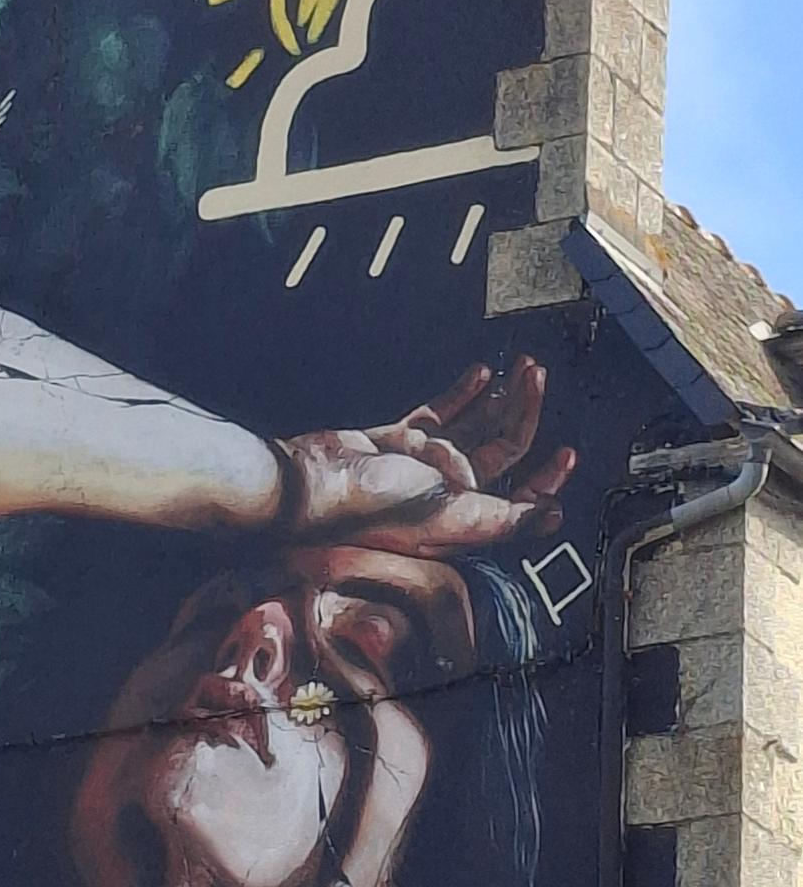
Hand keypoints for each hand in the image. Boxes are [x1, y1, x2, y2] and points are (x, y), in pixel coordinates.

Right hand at [277, 357, 574, 556]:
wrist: (316, 483)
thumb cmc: (377, 508)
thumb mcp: (453, 516)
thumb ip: (506, 518)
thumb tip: (553, 516)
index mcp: (465, 515)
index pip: (520, 495)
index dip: (549, 478)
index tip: (568, 451)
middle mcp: (448, 490)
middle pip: (502, 449)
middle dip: (526, 412)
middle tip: (537, 376)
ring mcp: (424, 462)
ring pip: (475, 425)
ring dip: (500, 397)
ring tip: (520, 368)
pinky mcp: (398, 438)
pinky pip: (439, 413)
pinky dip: (461, 393)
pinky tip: (480, 374)